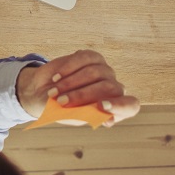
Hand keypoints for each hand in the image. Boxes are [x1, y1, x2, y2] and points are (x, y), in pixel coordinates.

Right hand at [16, 50, 139, 126]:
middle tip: (61, 101)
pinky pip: (84, 58)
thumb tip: (102, 117)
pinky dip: (68, 68)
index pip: (130, 105)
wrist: (43, 92)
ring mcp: (104, 71)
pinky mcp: (92, 57)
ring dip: (70, 83)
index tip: (101, 106)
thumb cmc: (60, 109)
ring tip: (53, 92)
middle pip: (109, 87)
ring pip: (95, 72)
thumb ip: (85, 115)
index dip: (120, 105)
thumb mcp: (70, 117)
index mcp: (114, 108)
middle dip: (82, 95)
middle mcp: (114, 88)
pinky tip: (56, 77)